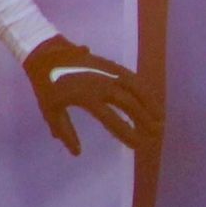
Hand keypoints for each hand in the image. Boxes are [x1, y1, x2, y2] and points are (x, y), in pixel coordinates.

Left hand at [21, 38, 152, 154]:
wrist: (46, 53)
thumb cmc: (46, 85)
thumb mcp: (50, 110)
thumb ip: (65, 132)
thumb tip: (77, 152)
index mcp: (86, 97)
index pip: (112, 119)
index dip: (126, 133)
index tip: (138, 145)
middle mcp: (101, 84)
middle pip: (129, 104)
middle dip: (144, 119)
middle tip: (155, 133)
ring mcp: (107, 72)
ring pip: (135, 88)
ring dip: (149, 103)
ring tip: (160, 118)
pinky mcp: (110, 64)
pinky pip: (131, 76)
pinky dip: (143, 87)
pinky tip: (150, 98)